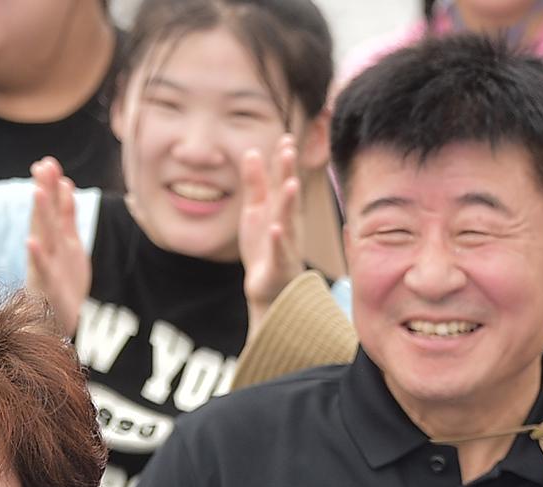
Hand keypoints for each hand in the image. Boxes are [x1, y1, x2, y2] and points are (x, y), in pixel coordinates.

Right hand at [23, 157, 90, 337]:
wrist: (59, 323)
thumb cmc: (63, 282)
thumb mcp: (70, 245)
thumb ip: (67, 216)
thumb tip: (65, 183)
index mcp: (55, 240)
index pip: (53, 208)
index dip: (52, 187)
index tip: (48, 162)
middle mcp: (48, 250)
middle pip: (46, 217)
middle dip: (45, 192)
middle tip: (42, 165)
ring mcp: (47, 268)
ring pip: (44, 237)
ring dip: (40, 215)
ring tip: (38, 191)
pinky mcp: (48, 288)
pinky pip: (41, 270)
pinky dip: (36, 256)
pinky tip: (31, 241)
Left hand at [238, 135, 304, 324]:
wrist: (269, 291)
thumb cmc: (265, 249)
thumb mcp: (255, 212)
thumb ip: (256, 183)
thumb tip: (252, 151)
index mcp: (281, 211)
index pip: (283, 182)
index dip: (283, 162)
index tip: (286, 139)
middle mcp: (288, 225)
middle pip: (287, 196)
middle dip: (288, 174)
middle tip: (288, 150)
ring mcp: (286, 245)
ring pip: (288, 221)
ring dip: (290, 204)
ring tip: (290, 185)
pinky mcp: (279, 266)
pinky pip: (280, 252)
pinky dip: (279, 241)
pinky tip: (276, 229)